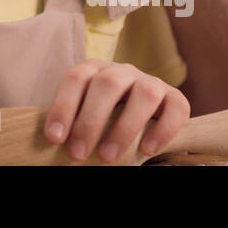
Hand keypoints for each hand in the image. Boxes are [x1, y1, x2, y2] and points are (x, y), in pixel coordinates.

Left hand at [44, 59, 189, 162]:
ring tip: (108, 157)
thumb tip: (52, 147)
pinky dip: (162, 130)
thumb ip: (74, 123)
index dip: (62, 107)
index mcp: (95, 70)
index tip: (54, 138)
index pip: (75, 79)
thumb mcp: (86, 114)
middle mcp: (122, 71)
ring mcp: (150, 82)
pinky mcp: (175, 97)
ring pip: (143, 94)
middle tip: (77, 154)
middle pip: (107, 85)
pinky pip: (175, 108)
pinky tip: (146, 150)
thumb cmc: (105, 117)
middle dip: (90, 121)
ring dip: (124, 127)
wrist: (145, 112)